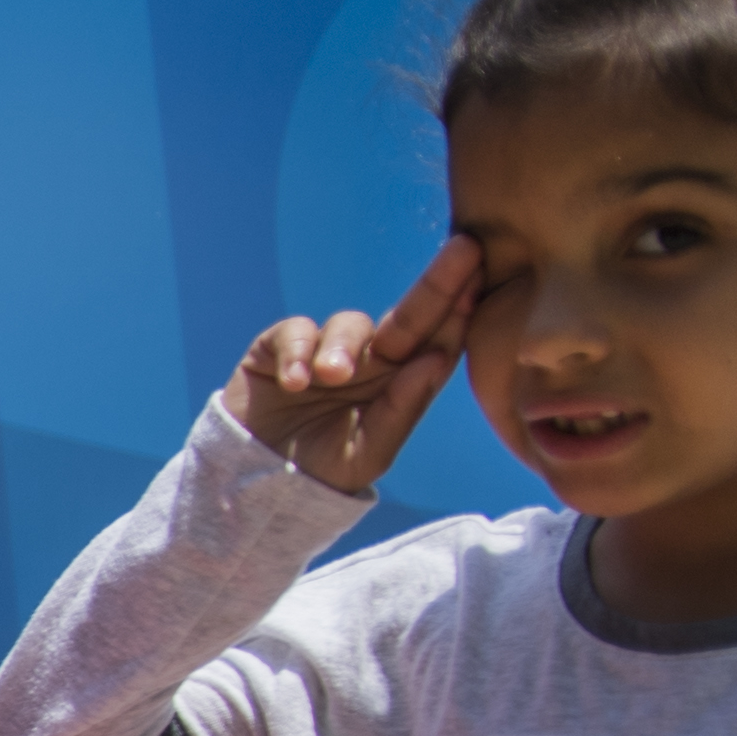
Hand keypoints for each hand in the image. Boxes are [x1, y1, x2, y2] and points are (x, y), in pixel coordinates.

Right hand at [227, 237, 479, 496]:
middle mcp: (370, 361)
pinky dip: (296, 351)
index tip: (484, 277)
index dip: (461, 309)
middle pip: (410, 316)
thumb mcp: (366, 455)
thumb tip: (436, 359)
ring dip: (344, 344)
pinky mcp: (280, 349)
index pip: (438, 341)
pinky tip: (295, 382)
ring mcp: (325, 351)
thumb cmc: (318, 473)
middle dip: (438, 284)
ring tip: (330, 377)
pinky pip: (295, 331)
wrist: (251, 484)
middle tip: (465, 251)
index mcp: (399, 385)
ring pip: (350, 323)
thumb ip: (402, 411)